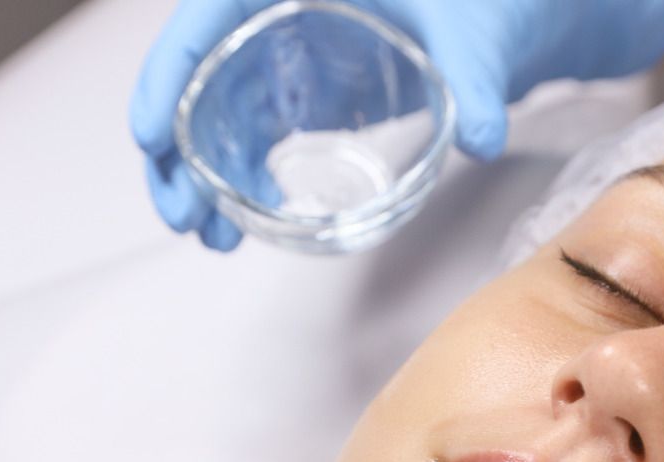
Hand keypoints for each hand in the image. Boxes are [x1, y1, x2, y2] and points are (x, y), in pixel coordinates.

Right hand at [130, 0, 663, 250]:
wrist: (512, 19)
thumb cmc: (487, 3)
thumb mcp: (472, 31)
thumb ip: (474, 79)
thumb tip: (483, 134)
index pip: (205, 17)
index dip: (166, 74)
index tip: (151, 138)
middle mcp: (281, 11)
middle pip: (199, 72)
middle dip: (176, 147)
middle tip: (182, 216)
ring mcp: (290, 50)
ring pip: (218, 108)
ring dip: (204, 174)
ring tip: (209, 236)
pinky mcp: (310, 87)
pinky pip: (255, 129)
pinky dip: (241, 175)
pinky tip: (244, 220)